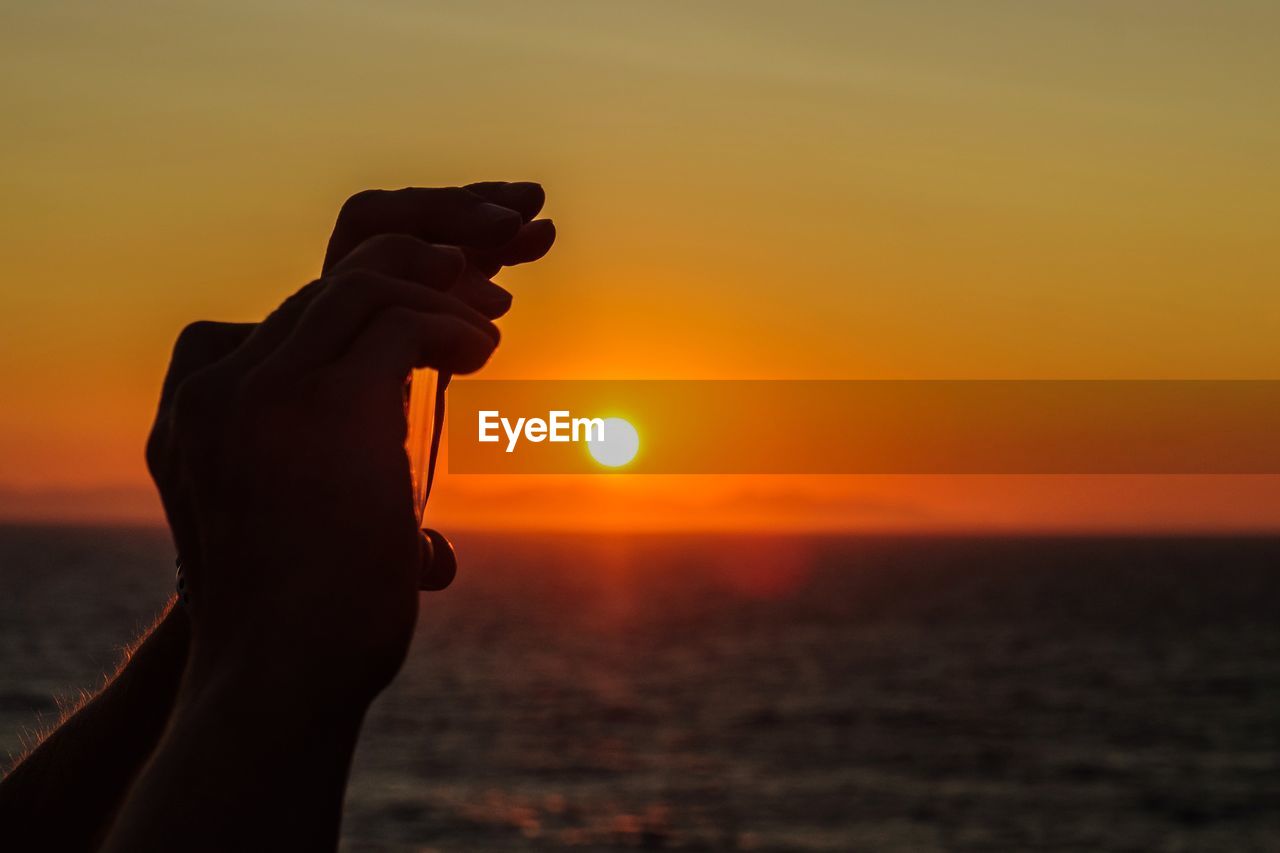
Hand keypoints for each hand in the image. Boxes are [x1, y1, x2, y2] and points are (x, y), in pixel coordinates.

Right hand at [145, 184, 553, 705]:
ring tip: (492, 323)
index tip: (440, 308)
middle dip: (420, 268)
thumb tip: (440, 557)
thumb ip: (355, 527)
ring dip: (443, 292)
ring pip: (366, 282)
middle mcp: (221, 381)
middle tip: (485, 293)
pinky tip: (483, 355)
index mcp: (206, 404)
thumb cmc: (304, 631)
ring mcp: (264, 388)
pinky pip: (402, 322)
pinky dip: (453, 328)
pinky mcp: (325, 405)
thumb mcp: (316, 546)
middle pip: (331, 277)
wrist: (275, 678)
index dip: (377, 295)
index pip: (298, 309)